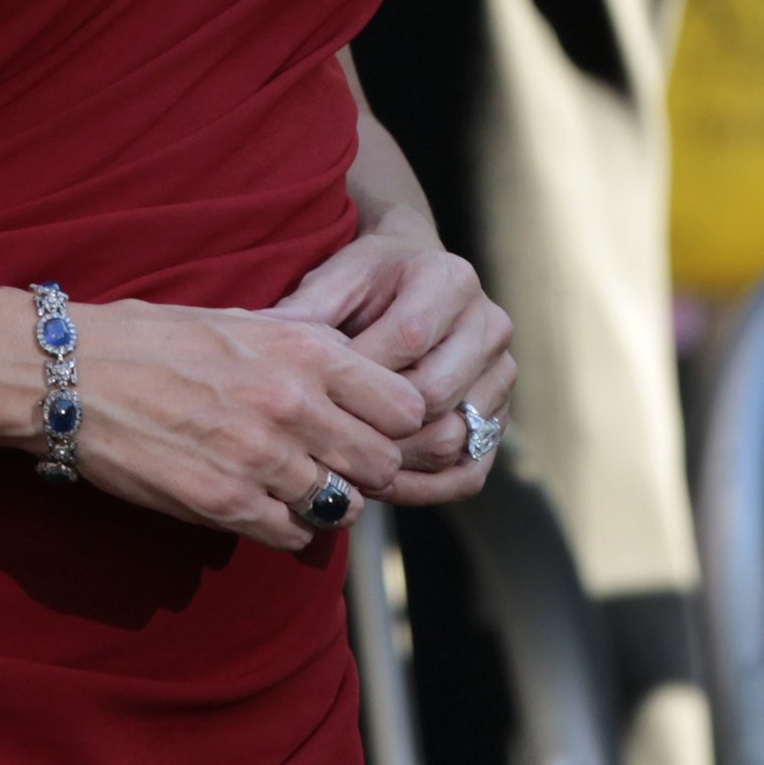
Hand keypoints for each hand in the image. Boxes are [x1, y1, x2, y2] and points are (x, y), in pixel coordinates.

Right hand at [0, 293, 427, 553]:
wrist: (71, 373)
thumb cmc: (152, 339)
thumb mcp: (241, 322)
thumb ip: (303, 349)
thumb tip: (356, 375)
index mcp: (302, 349)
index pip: (404, 405)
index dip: (395, 422)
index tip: (373, 424)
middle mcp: (292, 404)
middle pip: (381, 464)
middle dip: (366, 469)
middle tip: (339, 464)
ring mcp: (261, 459)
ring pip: (342, 507)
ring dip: (326, 501)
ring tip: (296, 484)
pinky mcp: (226, 505)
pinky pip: (293, 537)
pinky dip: (286, 527)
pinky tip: (260, 503)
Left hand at [264, 208, 513, 505]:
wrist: (416, 276)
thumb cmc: (370, 278)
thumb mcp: (338, 278)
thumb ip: (309, 307)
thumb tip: (262, 336)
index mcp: (450, 279)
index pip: (409, 337)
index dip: (360, 373)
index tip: (316, 392)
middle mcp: (488, 325)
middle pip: (435, 394)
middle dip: (377, 424)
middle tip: (327, 443)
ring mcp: (501, 374)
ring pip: (455, 438)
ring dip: (399, 463)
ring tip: (348, 470)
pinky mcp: (499, 416)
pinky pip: (470, 469)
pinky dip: (428, 488)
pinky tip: (383, 489)